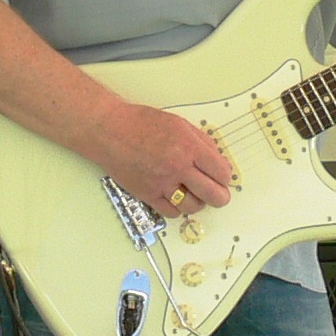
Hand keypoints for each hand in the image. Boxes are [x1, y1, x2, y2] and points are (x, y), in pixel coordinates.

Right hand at [100, 102, 233, 214]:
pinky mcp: (148, 194)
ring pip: (193, 207)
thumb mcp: (179, 124)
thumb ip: (201, 142)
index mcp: (189, 147)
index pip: (221, 172)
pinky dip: (178, 209)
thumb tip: (217, 160)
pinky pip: (171, 212)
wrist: (110, 131)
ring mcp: (162, 183)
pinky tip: (176, 199)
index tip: (222, 177)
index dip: (225, 177)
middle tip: (219, 195)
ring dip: (198, 203)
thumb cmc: (141, 123)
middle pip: (213, 195)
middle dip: (220, 197)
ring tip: (195, 195)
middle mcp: (178, 167)